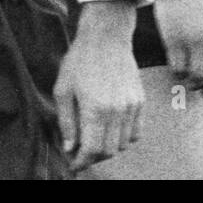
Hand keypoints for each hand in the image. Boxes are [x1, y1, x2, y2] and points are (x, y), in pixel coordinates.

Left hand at [53, 0, 142, 171]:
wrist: (106, 37)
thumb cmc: (80, 61)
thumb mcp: (62, 89)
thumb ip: (66, 121)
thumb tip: (69, 147)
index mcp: (95, 108)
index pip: (92, 149)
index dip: (81, 161)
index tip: (73, 164)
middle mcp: (117, 111)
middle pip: (109, 151)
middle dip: (93, 157)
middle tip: (80, 152)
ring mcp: (132, 107)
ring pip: (123, 144)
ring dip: (108, 148)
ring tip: (93, 139)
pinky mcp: (140, 102)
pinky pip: (136, 133)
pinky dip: (123, 138)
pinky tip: (109, 129)